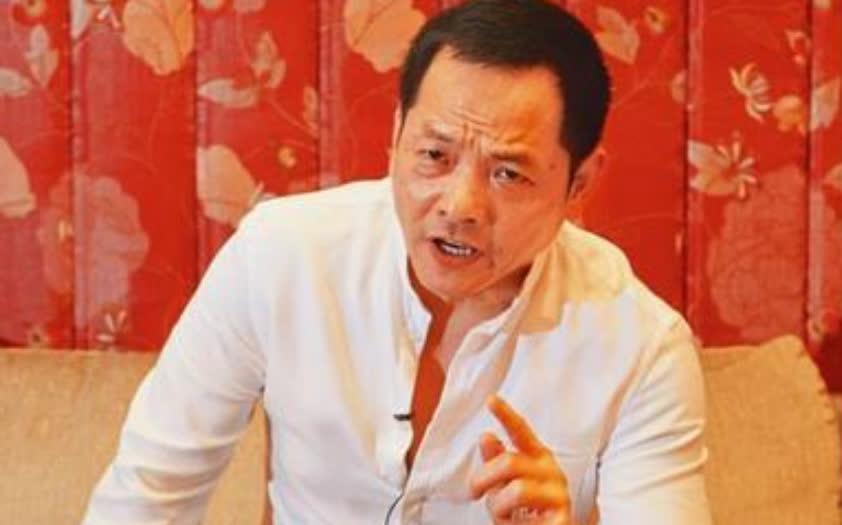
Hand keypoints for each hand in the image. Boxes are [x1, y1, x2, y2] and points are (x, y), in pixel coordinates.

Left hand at [469, 395, 571, 524]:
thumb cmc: (524, 514)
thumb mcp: (504, 486)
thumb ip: (496, 463)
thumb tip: (486, 436)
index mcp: (537, 457)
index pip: (521, 431)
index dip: (506, 415)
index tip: (491, 399)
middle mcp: (551, 471)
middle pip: (509, 462)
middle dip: (483, 479)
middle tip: (474, 492)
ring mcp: (559, 494)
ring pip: (517, 490)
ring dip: (499, 506)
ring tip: (503, 516)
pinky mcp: (563, 517)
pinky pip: (527, 517)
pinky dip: (511, 523)